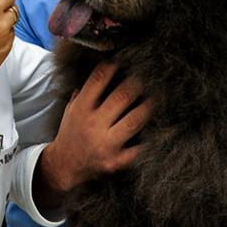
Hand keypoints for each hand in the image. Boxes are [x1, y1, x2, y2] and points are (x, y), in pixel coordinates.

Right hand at [35, 62, 151, 206]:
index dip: (111, 67)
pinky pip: (139, 149)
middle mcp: (93, 125)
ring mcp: (106, 144)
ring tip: (158, 96)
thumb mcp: (71, 110)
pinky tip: (161, 129)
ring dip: (148, 106)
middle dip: (137, 83)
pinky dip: (151, 139)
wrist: (64, 166)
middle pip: (122, 97)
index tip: (122, 60)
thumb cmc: (71, 133)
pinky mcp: (116, 161)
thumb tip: (101, 70)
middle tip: (148, 74)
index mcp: (81, 109)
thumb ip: (83, 92)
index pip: (98, 80)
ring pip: (134, 120)